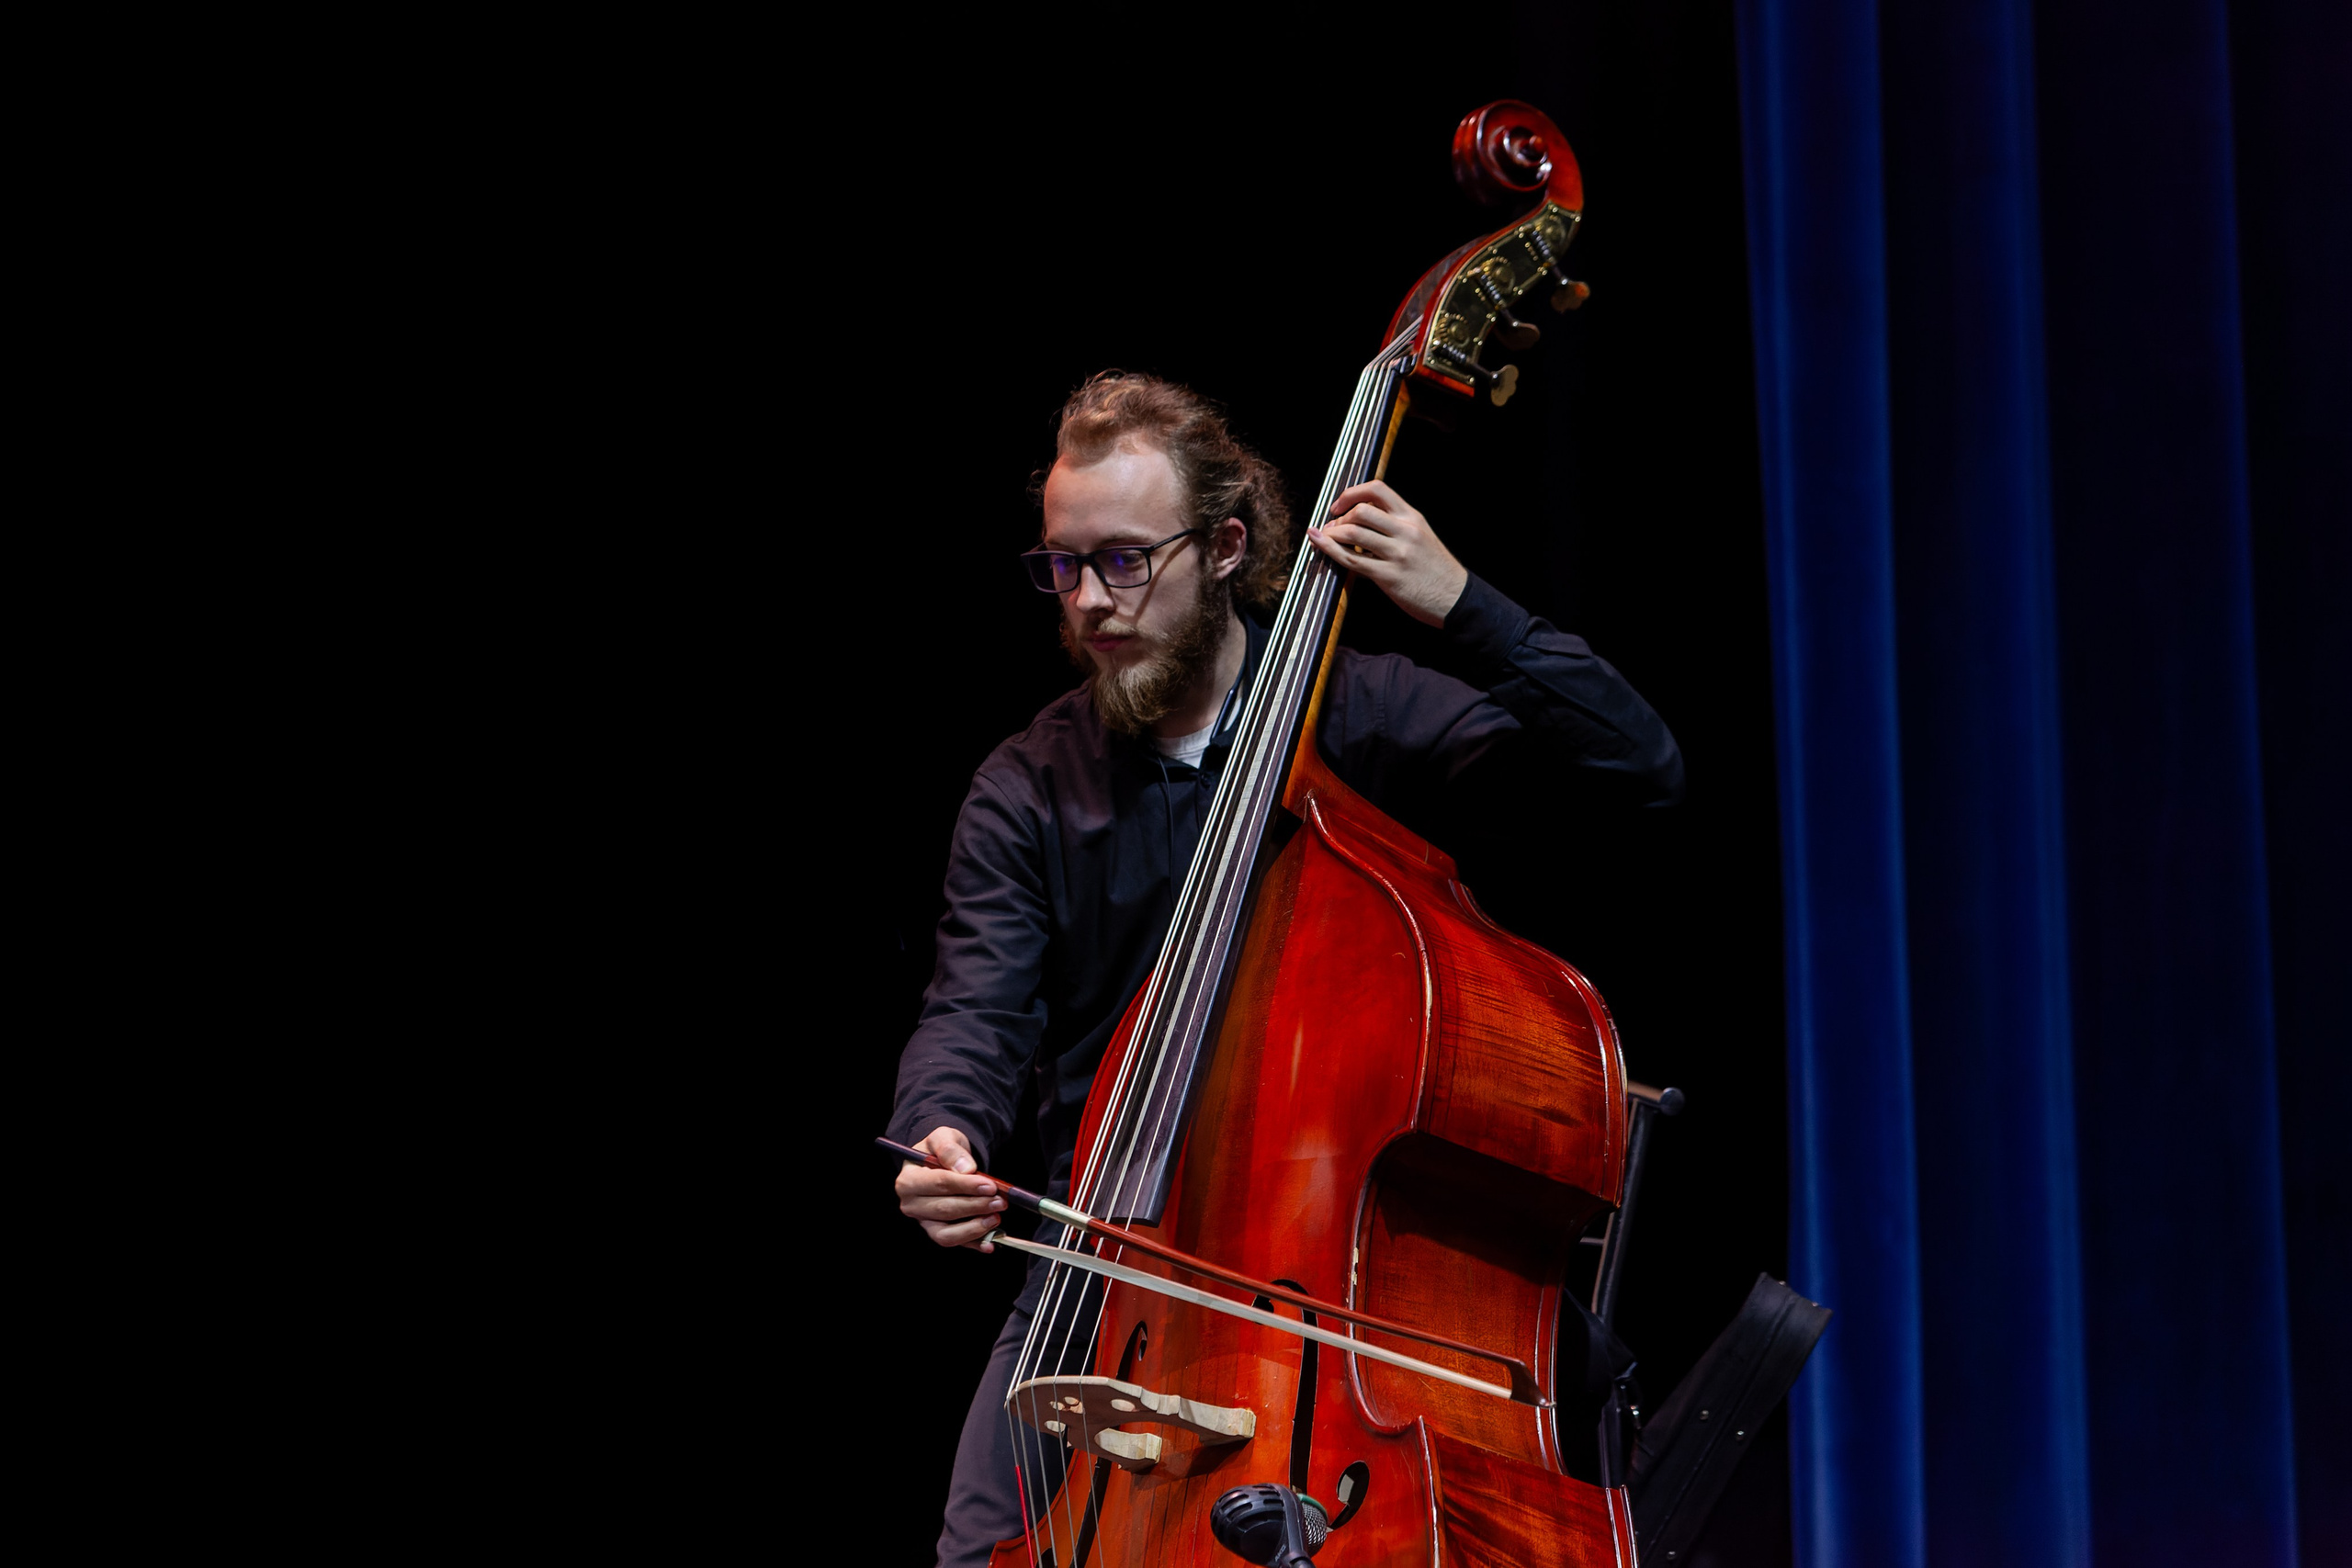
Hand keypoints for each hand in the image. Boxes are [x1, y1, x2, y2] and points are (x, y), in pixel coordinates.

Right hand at [894, 1126, 1006, 1251]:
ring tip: (996, 1217)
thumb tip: (966, 1169)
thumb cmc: (941, 1151)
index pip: (939, 1184)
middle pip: (944, 1210)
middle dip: (975, 1206)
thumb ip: (951, 1149)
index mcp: (908, 1180)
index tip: (990, 1185)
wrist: (942, 1161)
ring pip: (946, 1235)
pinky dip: (973, 1245)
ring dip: (974, 1228)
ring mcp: (924, 1222)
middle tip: (1000, 1201)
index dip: (966, 1186)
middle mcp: (911, 1205)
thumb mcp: (943, 1137)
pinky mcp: (937, 1233)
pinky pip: (956, 1243)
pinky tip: (990, 1243)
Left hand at [1308, 481, 1468, 627]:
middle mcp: (1406, 531)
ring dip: (1332, 534)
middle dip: (1339, 517)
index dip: (1351, 493)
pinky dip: (1330, 550)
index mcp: (1413, 517)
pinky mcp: (1389, 576)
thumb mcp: (1421, 536)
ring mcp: (1397, 553)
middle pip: (1361, 509)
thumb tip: (1360, 517)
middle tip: (1332, 528)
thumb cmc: (1436, 570)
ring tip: (1328, 539)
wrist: (1456, 598)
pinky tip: (1320, 545)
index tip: (1339, 505)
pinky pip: (1352, 560)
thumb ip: (1396, 525)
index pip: (1377, 489)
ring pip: (1353, 533)